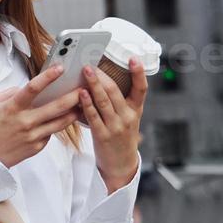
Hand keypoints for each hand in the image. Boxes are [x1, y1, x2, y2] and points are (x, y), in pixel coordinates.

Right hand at [0, 64, 83, 168]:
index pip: (33, 88)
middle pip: (55, 107)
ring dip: (73, 112)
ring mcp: (32, 136)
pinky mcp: (37, 147)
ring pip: (60, 123)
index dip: (48, 77)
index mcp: (12, 107)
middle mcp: (25, 121)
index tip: (60, 68)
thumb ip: (10, 93)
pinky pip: (50, 134)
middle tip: (85, 87)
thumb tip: (26, 88)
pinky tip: (61, 120)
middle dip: (73, 96)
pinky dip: (56, 126)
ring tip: (83, 104)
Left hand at [79, 59, 147, 192]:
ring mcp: (116, 126)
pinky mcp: (103, 135)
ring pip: (104, 101)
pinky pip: (93, 116)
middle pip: (116, 91)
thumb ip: (118, 101)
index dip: (138, 73)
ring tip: (85, 72)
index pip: (141, 89)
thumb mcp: (127, 118)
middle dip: (103, 76)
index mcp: (136, 110)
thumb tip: (102, 79)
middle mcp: (128, 117)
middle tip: (92, 64)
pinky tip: (80, 93)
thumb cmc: (121, 136)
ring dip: (94, 85)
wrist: (121, 164)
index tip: (134, 59)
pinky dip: (87, 103)